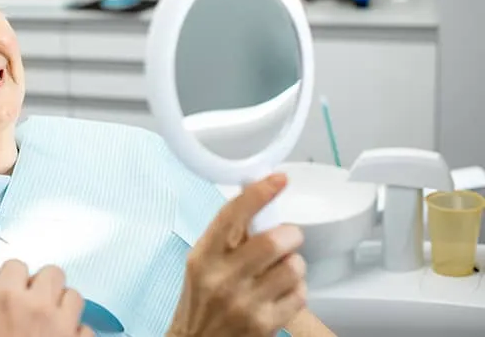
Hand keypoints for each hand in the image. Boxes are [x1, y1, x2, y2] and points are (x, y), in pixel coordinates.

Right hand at [0, 260, 92, 336]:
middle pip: (53, 273)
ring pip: (75, 297)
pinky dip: (77, 334)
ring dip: (63, 306)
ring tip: (48, 322)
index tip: (8, 291)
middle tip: (31, 304)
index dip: (12, 277)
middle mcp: (38, 305)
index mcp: (4, 298)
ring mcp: (63, 326)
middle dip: (43, 285)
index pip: (17, 265)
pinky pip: (87, 329)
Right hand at [167, 173, 306, 336]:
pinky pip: (300, 293)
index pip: (232, 216)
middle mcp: (222, 279)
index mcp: (204, 257)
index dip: (258, 193)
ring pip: (293, 266)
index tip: (277, 180)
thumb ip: (226, 236)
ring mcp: (244, 303)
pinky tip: (281, 293)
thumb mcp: (202, 264)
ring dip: (294, 264)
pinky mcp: (265, 324)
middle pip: (274, 241)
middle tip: (287, 238)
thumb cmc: (201, 302)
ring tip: (281, 271)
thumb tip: (256, 199)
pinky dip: (297, 289)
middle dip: (290, 234)